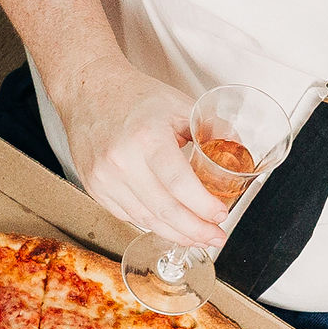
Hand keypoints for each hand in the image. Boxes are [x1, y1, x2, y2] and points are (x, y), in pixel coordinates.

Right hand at [55, 62, 223, 246]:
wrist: (88, 92)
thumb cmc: (132, 96)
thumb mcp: (178, 104)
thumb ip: (211, 128)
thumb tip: (239, 149)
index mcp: (147, 139)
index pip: (179, 185)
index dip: (203, 206)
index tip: (221, 214)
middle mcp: (121, 162)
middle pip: (164, 210)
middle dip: (195, 230)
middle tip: (216, 237)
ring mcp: (104, 179)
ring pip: (145, 219)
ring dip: (175, 233)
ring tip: (197, 237)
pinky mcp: (95, 188)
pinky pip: (128, 215)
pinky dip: (152, 224)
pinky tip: (170, 226)